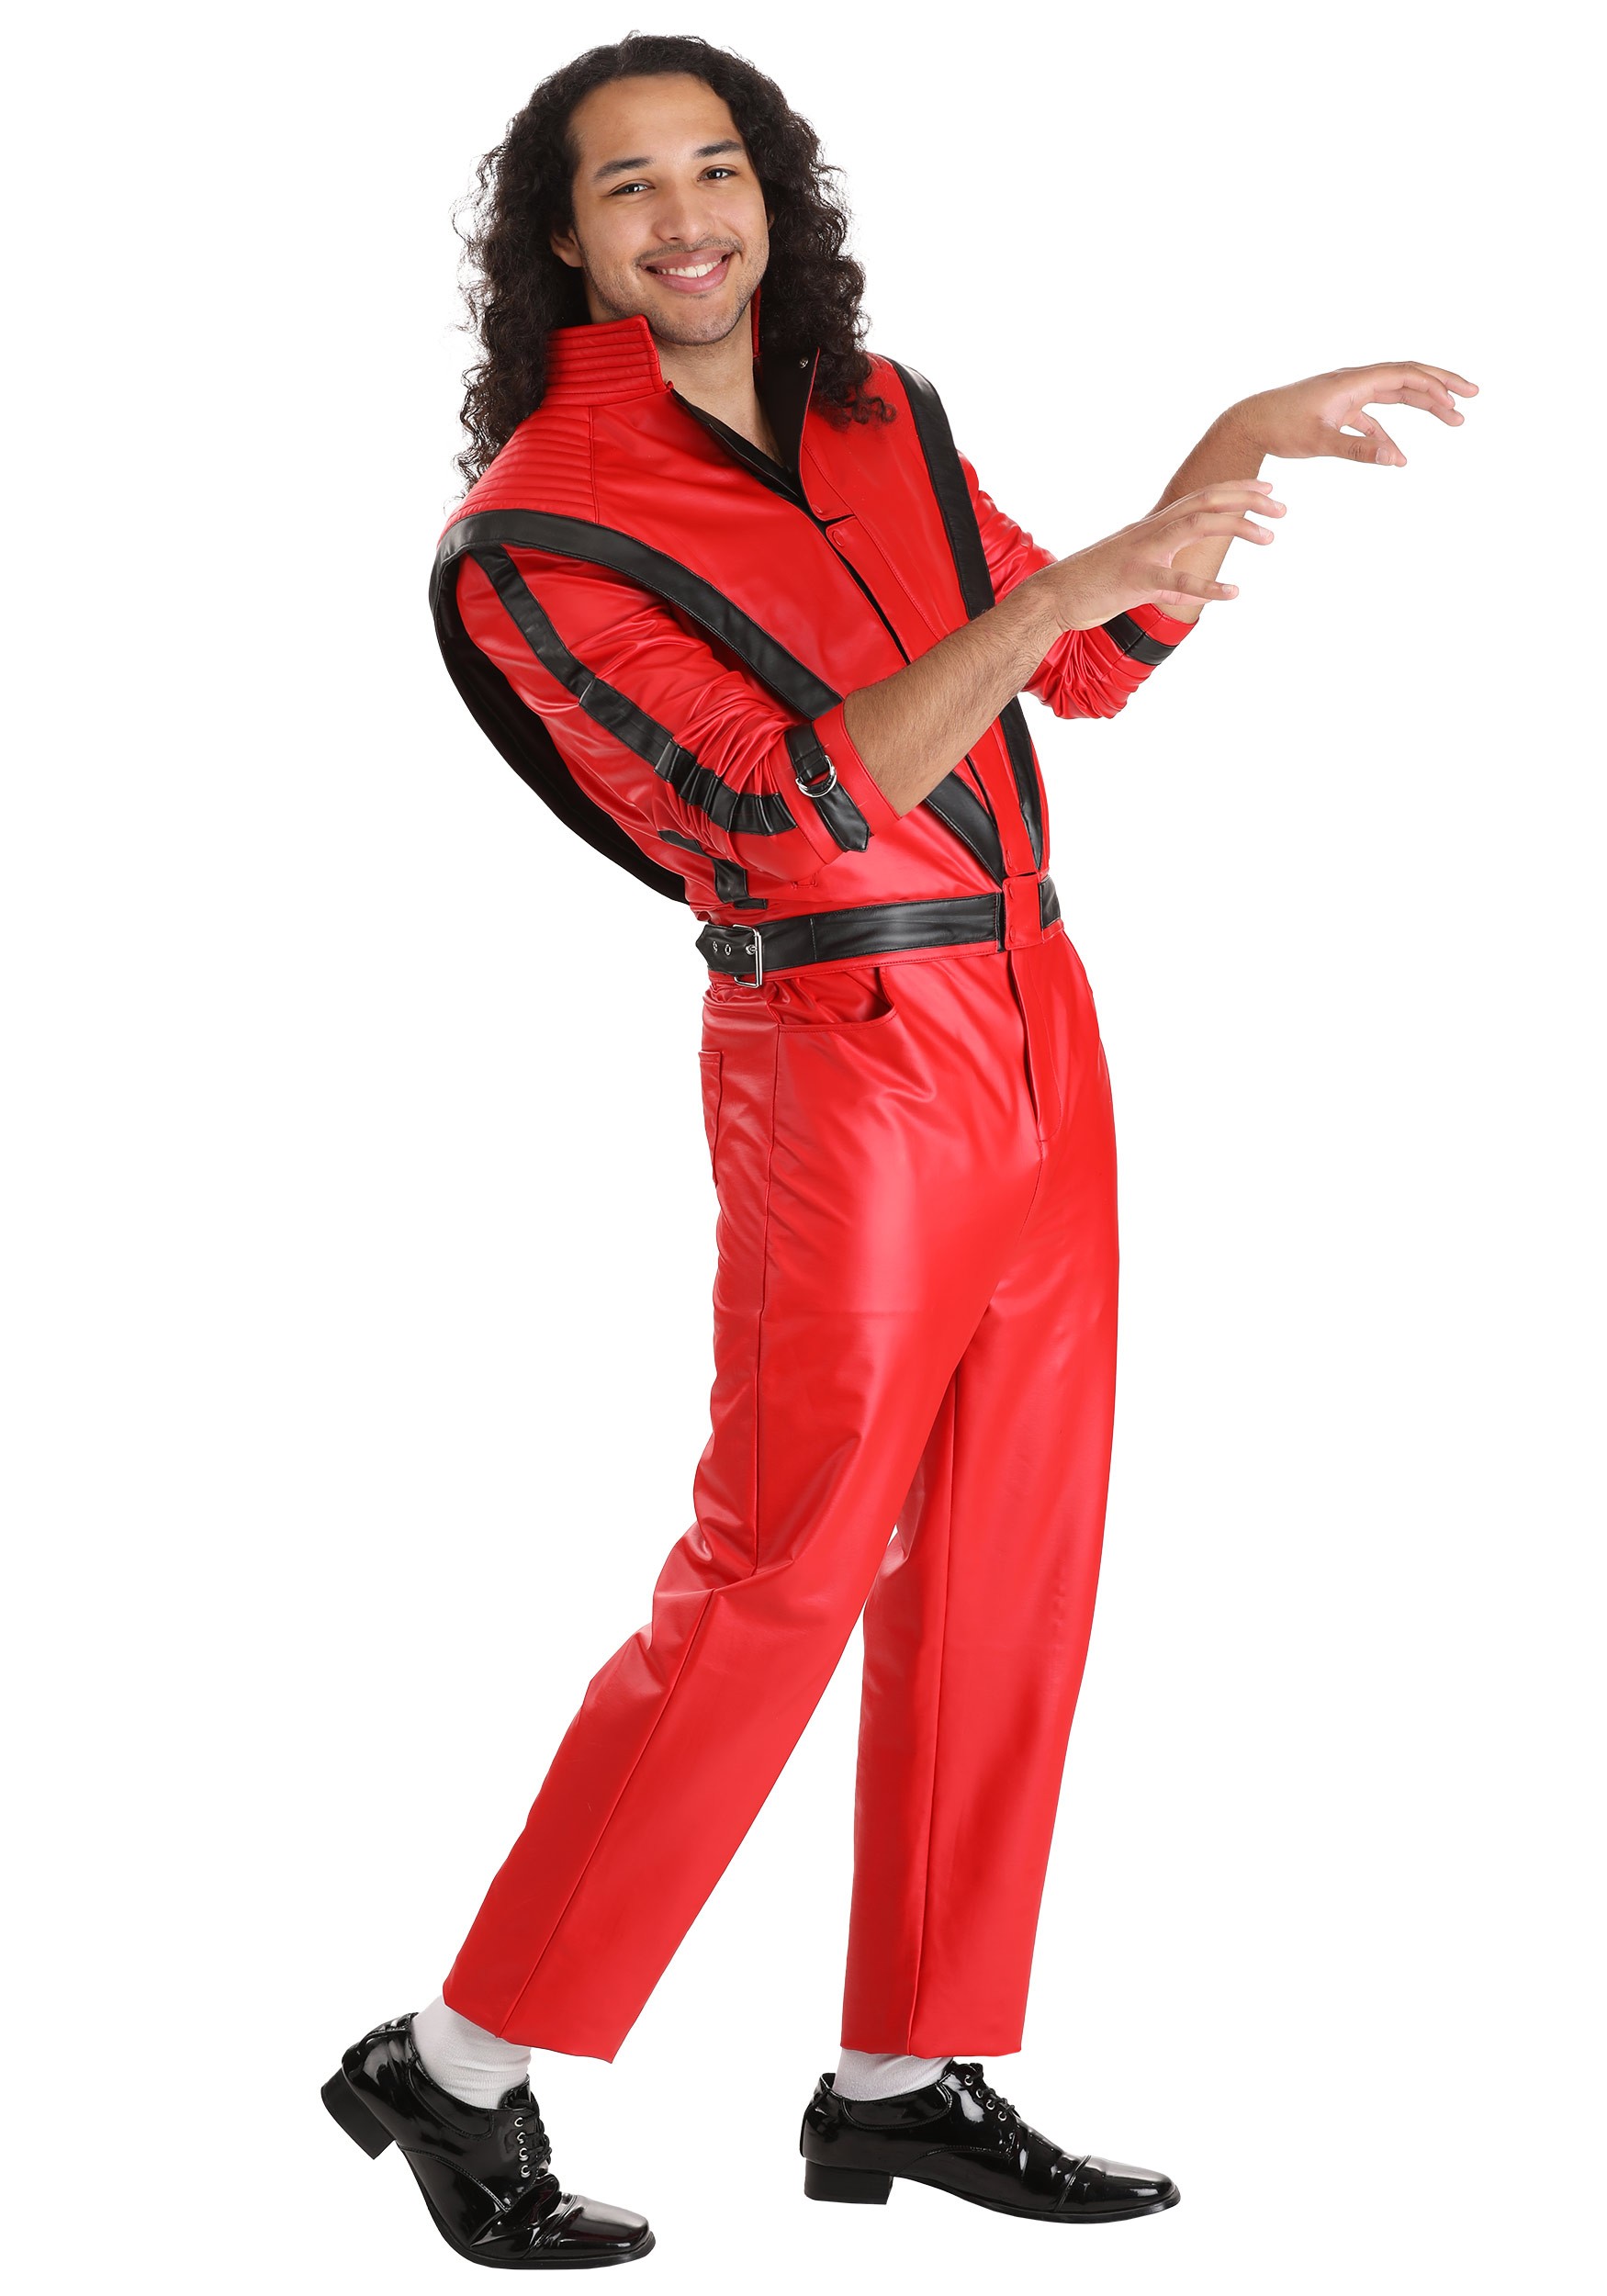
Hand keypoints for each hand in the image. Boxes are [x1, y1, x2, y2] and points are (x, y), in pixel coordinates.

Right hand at [1038, 481, 1285, 626]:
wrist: (1053, 596)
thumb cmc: (1092, 583)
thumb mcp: (1132, 566)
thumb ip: (1161, 566)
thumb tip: (1183, 579)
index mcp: (1153, 527)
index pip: (1201, 498)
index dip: (1237, 491)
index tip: (1269, 490)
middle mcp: (1152, 530)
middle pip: (1207, 502)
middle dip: (1247, 500)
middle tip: (1282, 508)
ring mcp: (1144, 553)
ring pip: (1197, 527)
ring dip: (1237, 527)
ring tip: (1270, 537)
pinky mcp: (1136, 581)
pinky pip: (1177, 582)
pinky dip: (1208, 587)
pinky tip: (1234, 592)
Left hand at [1228, 361, 1477, 466]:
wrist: (1249, 423)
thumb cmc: (1280, 427)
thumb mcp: (1319, 441)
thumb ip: (1359, 449)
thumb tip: (1397, 458)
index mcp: (1354, 381)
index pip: (1407, 374)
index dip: (1438, 382)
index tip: (1462, 396)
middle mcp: (1355, 381)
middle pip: (1408, 378)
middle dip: (1441, 386)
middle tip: (1472, 398)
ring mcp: (1348, 394)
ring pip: (1395, 395)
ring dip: (1423, 406)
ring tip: (1453, 420)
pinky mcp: (1339, 410)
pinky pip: (1374, 417)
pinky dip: (1389, 433)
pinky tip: (1399, 456)